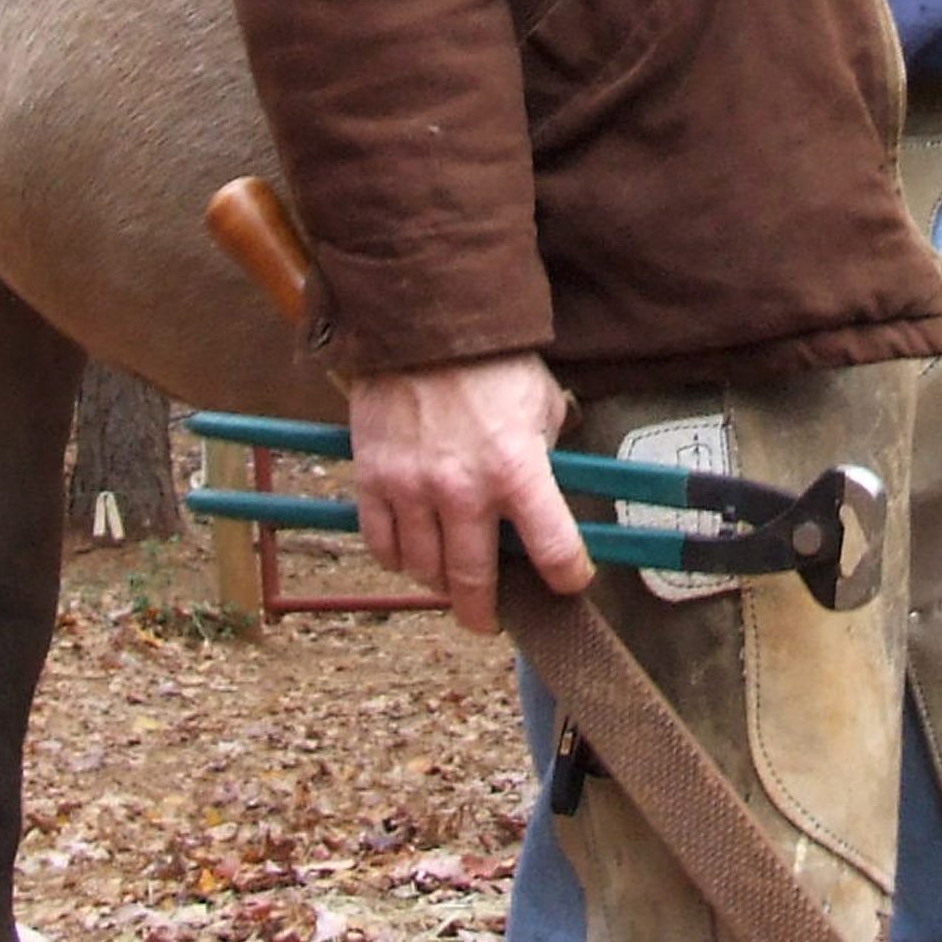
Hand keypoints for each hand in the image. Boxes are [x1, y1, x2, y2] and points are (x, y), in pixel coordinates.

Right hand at [347, 351, 589, 632]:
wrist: (423, 321)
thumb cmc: (490, 362)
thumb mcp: (541, 405)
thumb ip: (546, 455)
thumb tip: (551, 491)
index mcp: (519, 470)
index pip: (554, 552)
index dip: (567, 577)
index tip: (568, 584)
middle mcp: (464, 490)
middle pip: (474, 581)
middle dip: (485, 611)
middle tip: (489, 619)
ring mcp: (413, 488)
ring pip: (424, 570)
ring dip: (439, 585)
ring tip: (448, 582)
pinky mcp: (374, 479)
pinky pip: (382, 544)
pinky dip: (398, 558)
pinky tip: (411, 552)